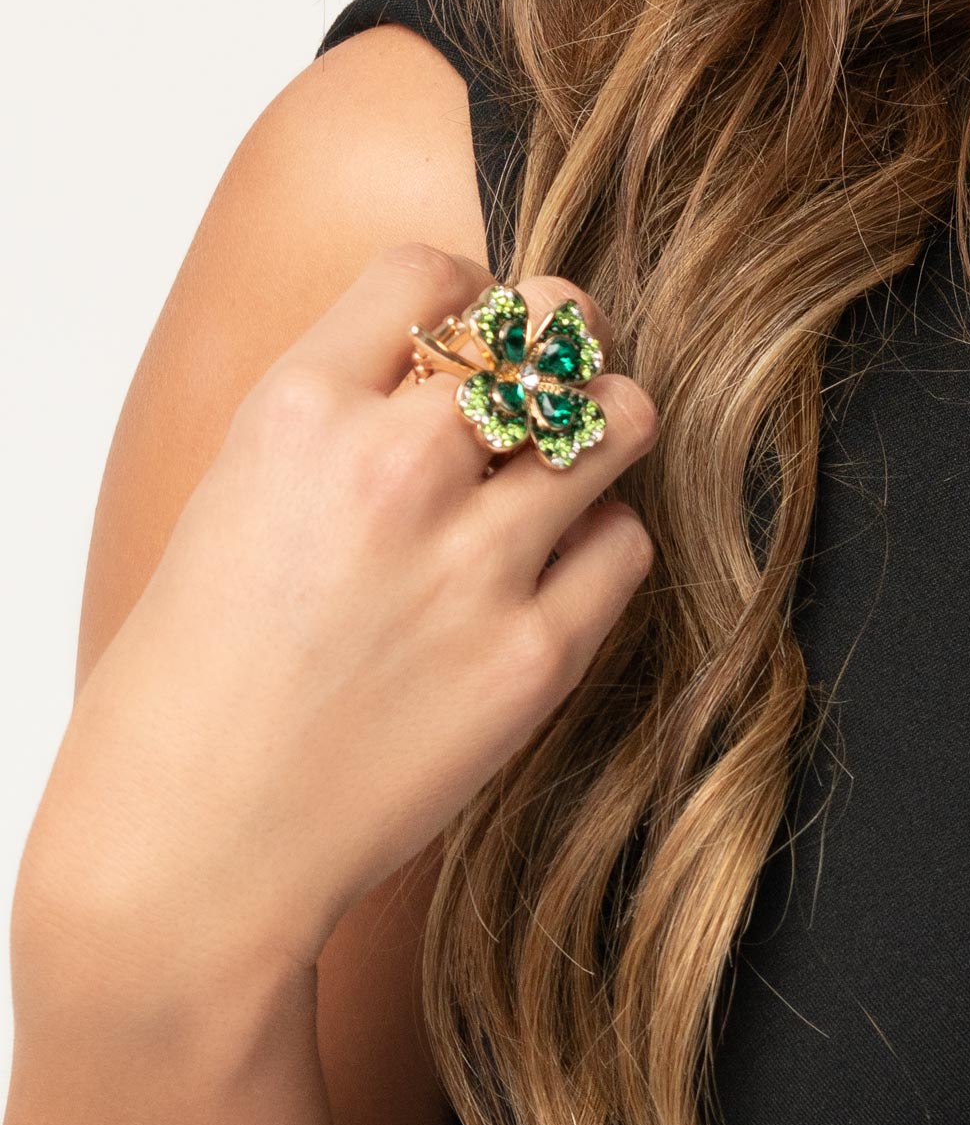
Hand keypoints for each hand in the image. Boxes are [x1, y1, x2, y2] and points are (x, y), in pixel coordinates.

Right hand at [25, 244, 658, 990]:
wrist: (188, 852)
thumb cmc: (192, 684)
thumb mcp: (237, 499)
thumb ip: (344, 421)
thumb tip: (452, 364)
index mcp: (296, 413)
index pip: (433, 272)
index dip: (466, 300)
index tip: (467, 342)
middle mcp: (393, 469)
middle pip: (553, 322)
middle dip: (559, 345)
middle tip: (545, 392)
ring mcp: (475, 562)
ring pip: (619, 420)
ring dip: (603, 433)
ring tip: (566, 473)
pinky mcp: (537, 653)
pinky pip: (626, 544)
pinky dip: (601, 549)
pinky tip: (550, 578)